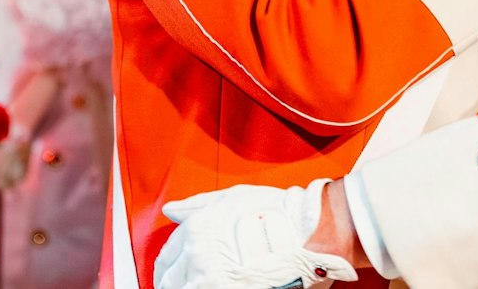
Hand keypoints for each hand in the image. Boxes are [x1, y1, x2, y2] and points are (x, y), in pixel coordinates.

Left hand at [156, 180, 358, 288]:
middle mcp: (198, 255)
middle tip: (192, 281)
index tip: (176, 270)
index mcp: (196, 229)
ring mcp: (210, 280)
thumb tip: (173, 209)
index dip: (171, 265)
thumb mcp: (233, 198)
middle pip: (170, 279)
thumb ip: (198, 205)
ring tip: (208, 284)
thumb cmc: (278, 212)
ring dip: (189, 288)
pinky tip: (219, 287)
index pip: (168, 255)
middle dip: (176, 281)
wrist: (309, 233)